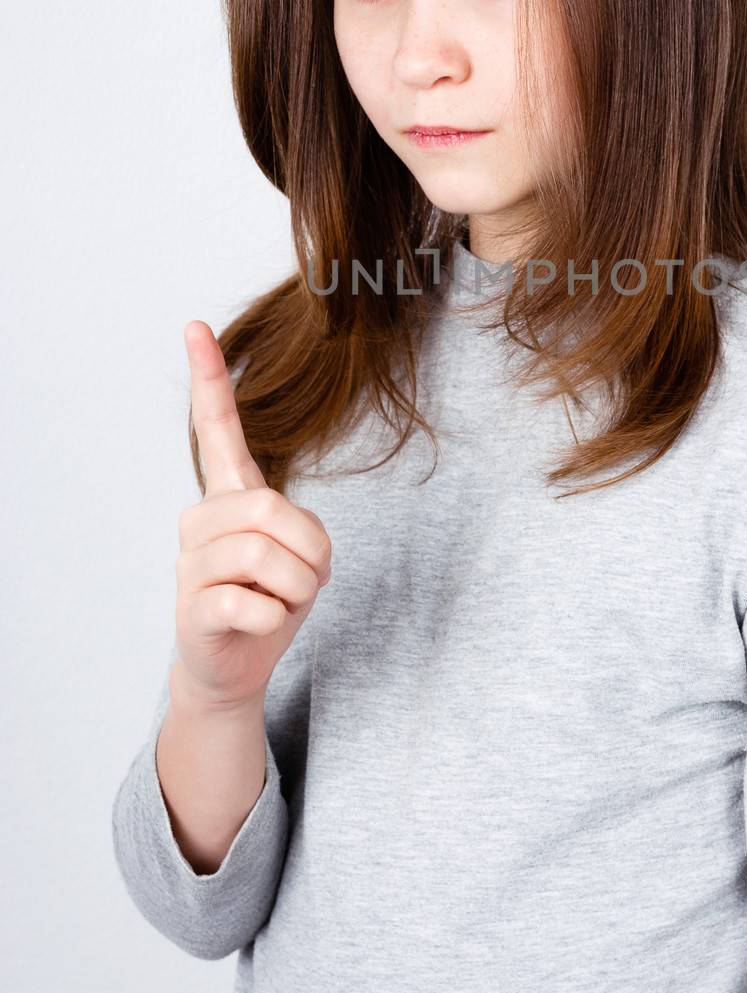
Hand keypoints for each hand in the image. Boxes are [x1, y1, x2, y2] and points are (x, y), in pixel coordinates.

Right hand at [172, 321, 332, 711]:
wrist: (237, 665)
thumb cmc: (273, 597)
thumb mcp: (302, 554)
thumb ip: (294, 528)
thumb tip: (281, 544)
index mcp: (231, 495)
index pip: (215, 428)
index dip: (208, 378)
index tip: (195, 327)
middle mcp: (202, 518)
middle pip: (270, 509)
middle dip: (311, 550)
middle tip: (309, 579)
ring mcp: (190, 563)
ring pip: (266, 558)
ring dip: (298, 588)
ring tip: (283, 602)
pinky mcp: (191, 607)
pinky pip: (252, 603)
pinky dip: (274, 619)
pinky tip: (258, 624)